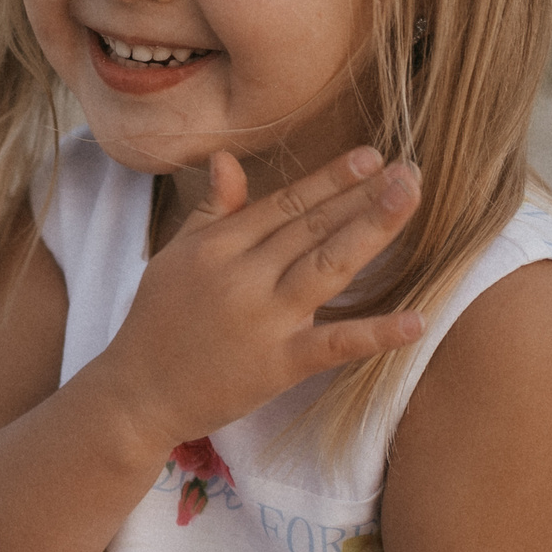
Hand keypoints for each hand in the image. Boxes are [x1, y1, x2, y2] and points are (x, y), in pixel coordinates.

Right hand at [91, 147, 423, 450]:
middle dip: (363, 194)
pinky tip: (417, 321)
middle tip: (410, 169)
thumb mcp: (175, 257)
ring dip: (372, 230)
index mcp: (217, 246)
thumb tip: (227, 159)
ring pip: (326, 266)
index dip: (330, 179)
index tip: (371, 157)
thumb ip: (212, 211)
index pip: (285, 204)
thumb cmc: (155, 323)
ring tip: (409, 198)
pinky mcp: (276, 365)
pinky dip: (374, 334)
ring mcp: (261, 320)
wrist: (134, 394)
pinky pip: (332, 345)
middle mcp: (241, 275)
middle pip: (312, 226)